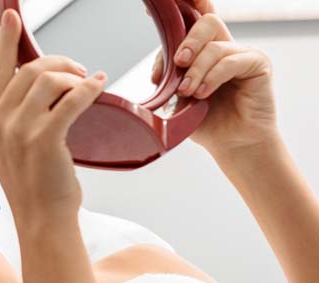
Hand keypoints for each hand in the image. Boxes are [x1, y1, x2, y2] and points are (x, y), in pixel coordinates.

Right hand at [0, 9, 105, 222]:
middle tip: (80, 70)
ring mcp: (16, 131)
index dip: (6, 39)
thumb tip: (42, 80)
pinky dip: (88, 88)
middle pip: (30, 69)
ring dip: (76, 76)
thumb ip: (17, 113)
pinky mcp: (43, 139)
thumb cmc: (35, 182)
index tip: (12, 16)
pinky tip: (99, 85)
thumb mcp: (13, 144)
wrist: (42, 219)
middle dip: (61, 62)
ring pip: (50, 80)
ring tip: (88, 85)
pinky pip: (71, 99)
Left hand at [150, 1, 275, 154]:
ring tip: (188, 92)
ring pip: (213, 47)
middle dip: (187, 42)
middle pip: (206, 23)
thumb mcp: (179, 99)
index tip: (150, 11)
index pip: (194, 22)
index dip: (183, 10)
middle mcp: (224, 47)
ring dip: (195, 70)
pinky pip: (231, 61)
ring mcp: (242, 54)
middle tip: (177, 63)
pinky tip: (203, 93)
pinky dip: (212, 77)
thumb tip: (156, 73)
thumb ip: (170, 79)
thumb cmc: (206, 122)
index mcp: (203, 51)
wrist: (231, 144)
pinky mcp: (258, 64)